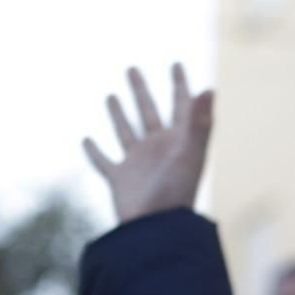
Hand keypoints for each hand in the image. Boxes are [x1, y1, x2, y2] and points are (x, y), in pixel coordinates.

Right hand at [83, 64, 214, 224]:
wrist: (154, 229)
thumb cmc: (176, 192)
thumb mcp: (190, 153)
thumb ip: (199, 122)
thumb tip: (209, 88)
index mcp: (178, 141)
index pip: (180, 106)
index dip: (179, 85)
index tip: (176, 65)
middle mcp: (158, 149)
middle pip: (148, 112)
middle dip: (141, 91)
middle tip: (132, 69)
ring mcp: (138, 164)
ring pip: (126, 132)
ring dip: (118, 114)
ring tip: (110, 95)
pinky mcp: (119, 179)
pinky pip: (104, 162)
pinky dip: (94, 151)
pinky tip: (86, 139)